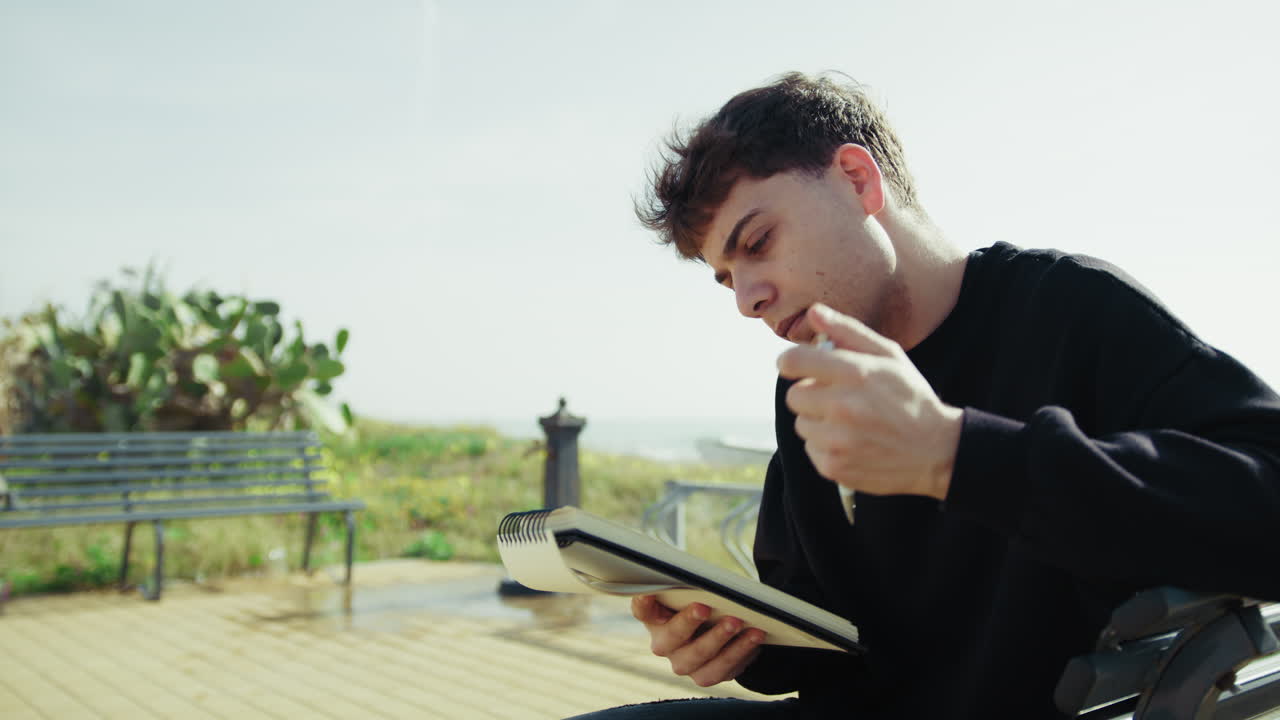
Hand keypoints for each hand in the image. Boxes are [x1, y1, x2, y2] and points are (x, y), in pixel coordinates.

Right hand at [631, 595, 763, 686]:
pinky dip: (740, 652)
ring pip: (699, 657)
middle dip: (689, 622)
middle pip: (672, 637)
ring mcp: (684, 663)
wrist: (717, 629)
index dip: (643, 603)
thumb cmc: (700, 603)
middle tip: (705, 607)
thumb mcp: (690, 592)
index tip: (648, 593)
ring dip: (720, 639)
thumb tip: (699, 578)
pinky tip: (754, 637)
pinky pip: (722, 669)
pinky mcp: (705, 676)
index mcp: (654, 618)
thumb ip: (687, 586)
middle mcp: (664, 645)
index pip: (642, 610)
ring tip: (738, 622)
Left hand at [776, 303, 962, 499]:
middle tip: (836, 396)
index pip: (793, 362)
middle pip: (794, 395)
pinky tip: (852, 441)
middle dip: (811, 393)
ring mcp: (838, 440)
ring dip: (818, 421)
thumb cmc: (910, 397)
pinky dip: (825, 445)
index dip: (790, 361)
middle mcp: (843, 407)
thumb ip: (848, 331)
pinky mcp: (834, 466)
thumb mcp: (889, 355)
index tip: (796, 365)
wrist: (936, 451)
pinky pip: (810, 448)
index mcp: (856, 374)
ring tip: (849, 421)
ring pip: (801, 424)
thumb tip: (814, 312)